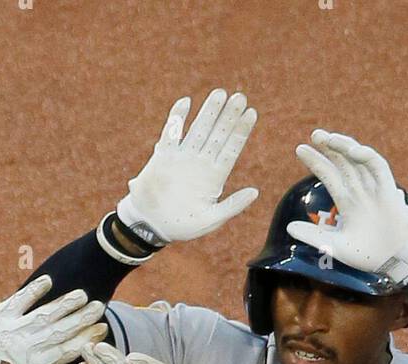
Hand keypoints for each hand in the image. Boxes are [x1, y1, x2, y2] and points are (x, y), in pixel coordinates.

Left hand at [0, 275, 106, 363]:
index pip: (68, 350)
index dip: (87, 339)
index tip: (102, 329)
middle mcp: (26, 346)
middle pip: (60, 330)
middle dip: (82, 318)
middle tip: (99, 307)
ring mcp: (13, 329)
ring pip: (44, 314)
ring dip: (64, 303)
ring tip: (81, 295)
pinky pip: (19, 300)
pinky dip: (34, 290)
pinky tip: (48, 282)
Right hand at [117, 89, 258, 245]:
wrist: (152, 226)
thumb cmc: (182, 226)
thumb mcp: (211, 220)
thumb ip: (232, 206)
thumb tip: (255, 192)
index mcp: (215, 177)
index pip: (231, 149)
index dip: (241, 131)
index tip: (251, 113)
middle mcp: (201, 162)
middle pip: (218, 134)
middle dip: (228, 116)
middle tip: (240, 97)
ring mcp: (183, 157)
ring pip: (199, 128)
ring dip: (209, 112)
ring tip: (220, 94)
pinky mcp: (164, 155)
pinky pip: (172, 132)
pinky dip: (177, 117)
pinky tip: (186, 102)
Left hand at [286, 132, 407, 285]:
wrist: (393, 261)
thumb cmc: (366, 255)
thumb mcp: (334, 246)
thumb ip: (313, 236)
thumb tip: (288, 227)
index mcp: (347, 201)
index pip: (329, 175)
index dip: (316, 161)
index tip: (300, 148)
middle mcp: (359, 190)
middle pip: (342, 162)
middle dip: (329, 147)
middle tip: (314, 134)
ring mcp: (374, 188)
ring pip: (358, 159)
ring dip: (344, 146)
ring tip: (328, 138)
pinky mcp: (387, 189)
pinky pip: (377, 166)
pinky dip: (365, 156)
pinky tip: (351, 150)